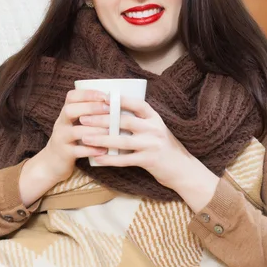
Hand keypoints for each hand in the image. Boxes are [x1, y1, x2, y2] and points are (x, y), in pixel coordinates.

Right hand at [18, 90, 109, 204]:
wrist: (52, 163)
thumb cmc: (72, 140)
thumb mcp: (76, 124)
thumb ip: (90, 114)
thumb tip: (119, 104)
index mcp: (65, 113)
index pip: (72, 96)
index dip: (88, 94)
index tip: (106, 96)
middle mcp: (61, 123)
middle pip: (70, 110)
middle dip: (91, 108)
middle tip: (109, 109)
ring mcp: (61, 139)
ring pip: (75, 131)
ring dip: (94, 130)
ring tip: (110, 131)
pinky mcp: (64, 154)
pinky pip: (77, 151)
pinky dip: (91, 150)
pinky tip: (104, 150)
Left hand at [78, 96, 194, 190]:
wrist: (183, 169)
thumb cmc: (164, 147)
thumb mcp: (156, 129)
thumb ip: (140, 120)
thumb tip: (114, 110)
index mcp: (155, 118)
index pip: (137, 104)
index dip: (120, 100)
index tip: (102, 97)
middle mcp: (154, 129)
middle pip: (124, 121)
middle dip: (102, 119)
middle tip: (83, 118)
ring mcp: (152, 145)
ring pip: (122, 140)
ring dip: (101, 138)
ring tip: (84, 137)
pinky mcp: (149, 161)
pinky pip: (125, 160)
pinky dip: (109, 159)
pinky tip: (96, 157)